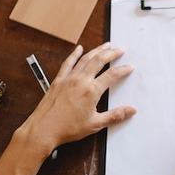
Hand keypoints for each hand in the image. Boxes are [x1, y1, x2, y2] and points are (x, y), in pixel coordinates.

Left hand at [19, 43, 135, 156]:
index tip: (129, 66)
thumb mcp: (96, 124)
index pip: (112, 75)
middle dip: (112, 53)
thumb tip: (130, 110)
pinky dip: (74, 54)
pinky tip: (79, 48)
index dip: (123, 69)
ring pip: (85, 58)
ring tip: (106, 45)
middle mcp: (80, 80)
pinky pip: (68, 63)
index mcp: (91, 91)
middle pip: (100, 60)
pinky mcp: (59, 80)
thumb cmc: (67, 128)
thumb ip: (115, 116)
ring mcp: (69, 78)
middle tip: (120, 50)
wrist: (43, 129)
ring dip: (97, 50)